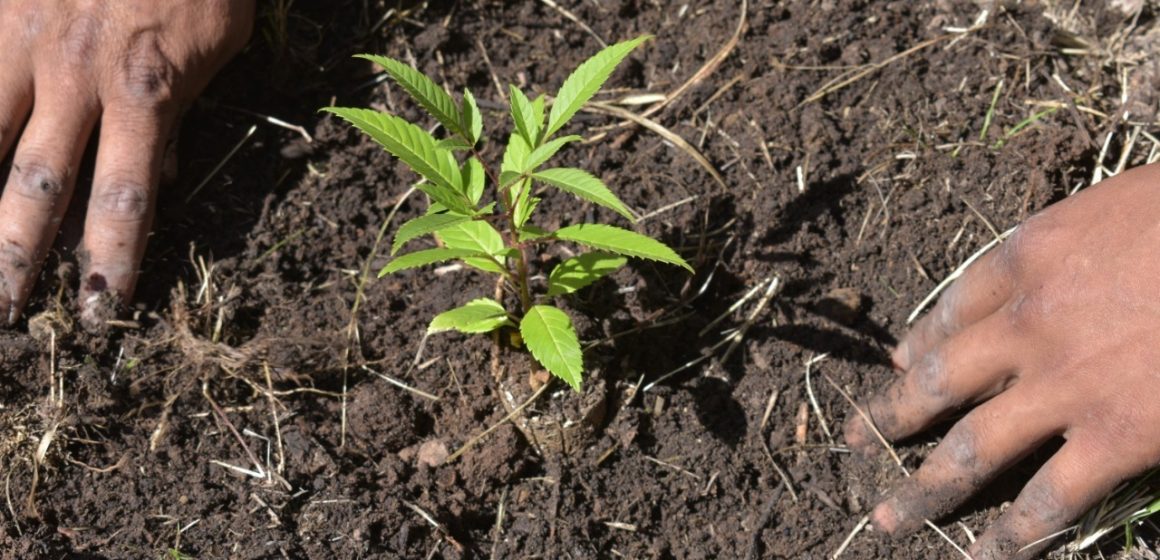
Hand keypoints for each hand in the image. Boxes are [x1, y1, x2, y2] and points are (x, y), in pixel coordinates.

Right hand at [0, 0, 253, 328]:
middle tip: (5, 314)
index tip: (101, 311)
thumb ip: (180, 109)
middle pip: (33, 186)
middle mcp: (72, 77)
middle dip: (16, 258)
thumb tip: (157, 174)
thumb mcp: (217, 45)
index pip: (125, 201)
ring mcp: (19, 38)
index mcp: (144, 93)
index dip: (111, 261)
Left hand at [844, 162, 1159, 558]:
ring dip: (925, 489)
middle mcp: (1028, 324)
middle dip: (893, 415)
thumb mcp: (1120, 203)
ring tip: (889, 517)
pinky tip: (985, 555)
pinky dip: (1015, 534)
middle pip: (937, 379)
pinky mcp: (1115, 436)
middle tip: (856, 440)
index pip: (953, 308)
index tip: (901, 362)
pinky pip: (1050, 497)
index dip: (921, 341)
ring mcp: (1064, 384)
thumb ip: (1068, 240)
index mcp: (1030, 256)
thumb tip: (1035, 270)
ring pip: (972, 448)